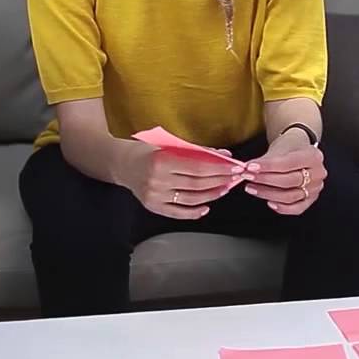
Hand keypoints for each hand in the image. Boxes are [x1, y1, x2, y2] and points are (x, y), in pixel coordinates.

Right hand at [121, 142, 247, 219]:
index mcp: (161, 161)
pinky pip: (177, 213)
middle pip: (197, 184)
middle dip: (220, 180)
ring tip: (225, 188)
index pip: (197, 167)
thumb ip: (196, 151)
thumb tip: (224, 155)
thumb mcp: (169, 144)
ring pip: (191, 199)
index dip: (219, 168)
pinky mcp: (153, 207)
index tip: (234, 166)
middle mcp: (157, 181)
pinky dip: (194, 212)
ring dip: (212, 195)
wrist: (122, 164)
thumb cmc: (147, 150)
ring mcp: (155, 196)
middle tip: (236, 177)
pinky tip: (207, 207)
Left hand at [243, 131, 326, 215]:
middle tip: (247, 177)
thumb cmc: (289, 149)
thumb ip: (264, 160)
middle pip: (288, 181)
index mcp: (313, 156)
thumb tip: (247, 169)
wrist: (298, 151)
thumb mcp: (279, 148)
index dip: (267, 166)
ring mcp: (316, 188)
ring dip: (267, 193)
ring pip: (290, 196)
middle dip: (264, 180)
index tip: (250, 167)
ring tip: (251, 188)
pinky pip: (296, 208)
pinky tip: (268, 202)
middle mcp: (318, 173)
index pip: (287, 164)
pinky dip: (282, 208)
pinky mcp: (311, 200)